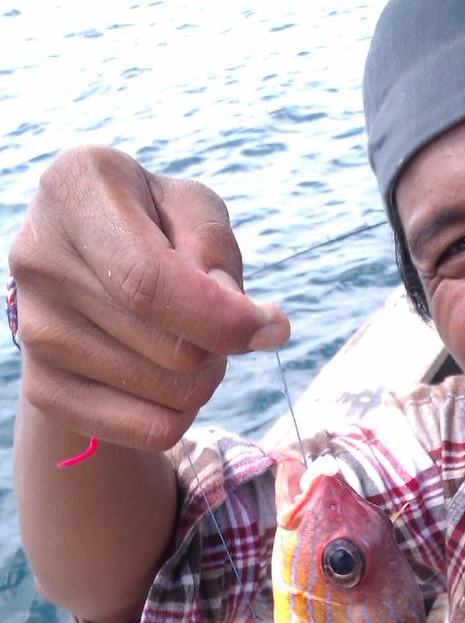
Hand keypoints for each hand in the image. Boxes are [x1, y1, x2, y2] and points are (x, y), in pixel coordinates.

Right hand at [9, 145, 289, 450]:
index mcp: (74, 192)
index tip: (271, 327)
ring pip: (171, 395)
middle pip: (174, 350)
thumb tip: (255, 325)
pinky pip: (152, 430)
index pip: (149, 284)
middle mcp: (39, 260)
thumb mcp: (191, 209)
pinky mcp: (44, 390)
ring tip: (181, 338)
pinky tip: (165, 376)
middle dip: (222, 345)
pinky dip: (181, 412)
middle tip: (214, 320)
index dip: (221, 319)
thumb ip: (218, 250)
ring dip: (204, 378)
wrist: (84, 268)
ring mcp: (34, 331)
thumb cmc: (152, 227)